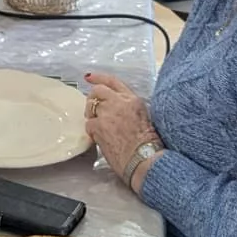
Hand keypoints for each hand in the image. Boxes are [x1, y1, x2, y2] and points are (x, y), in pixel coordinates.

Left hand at [84, 71, 161, 191]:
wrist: (144, 159)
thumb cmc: (147, 144)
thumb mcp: (143, 117)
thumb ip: (127, 108)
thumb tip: (114, 109)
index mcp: (132, 99)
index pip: (112, 81)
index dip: (98, 77)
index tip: (89, 77)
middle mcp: (119, 102)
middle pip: (97, 91)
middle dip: (92, 98)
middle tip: (92, 110)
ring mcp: (108, 113)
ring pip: (90, 107)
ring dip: (92, 116)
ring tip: (99, 127)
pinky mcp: (99, 126)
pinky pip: (88, 124)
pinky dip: (91, 131)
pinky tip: (99, 138)